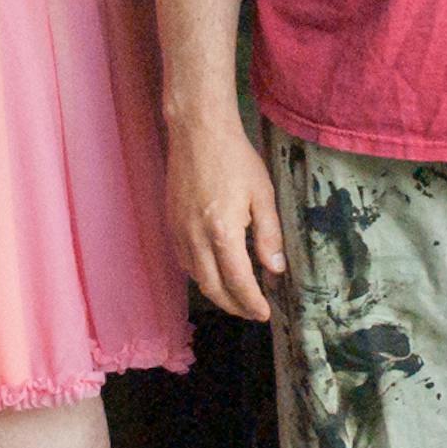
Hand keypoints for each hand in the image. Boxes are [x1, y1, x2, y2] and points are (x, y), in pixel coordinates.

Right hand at [165, 117, 284, 321]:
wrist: (198, 133)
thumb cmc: (235, 159)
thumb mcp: (262, 194)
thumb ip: (269, 235)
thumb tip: (275, 269)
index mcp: (222, 232)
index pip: (238, 282)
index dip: (251, 303)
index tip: (264, 314)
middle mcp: (196, 238)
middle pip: (213, 288)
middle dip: (234, 306)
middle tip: (253, 312)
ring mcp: (179, 232)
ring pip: (196, 277)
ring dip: (217, 292)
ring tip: (238, 296)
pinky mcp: (171, 224)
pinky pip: (185, 261)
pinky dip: (201, 274)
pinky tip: (215, 272)